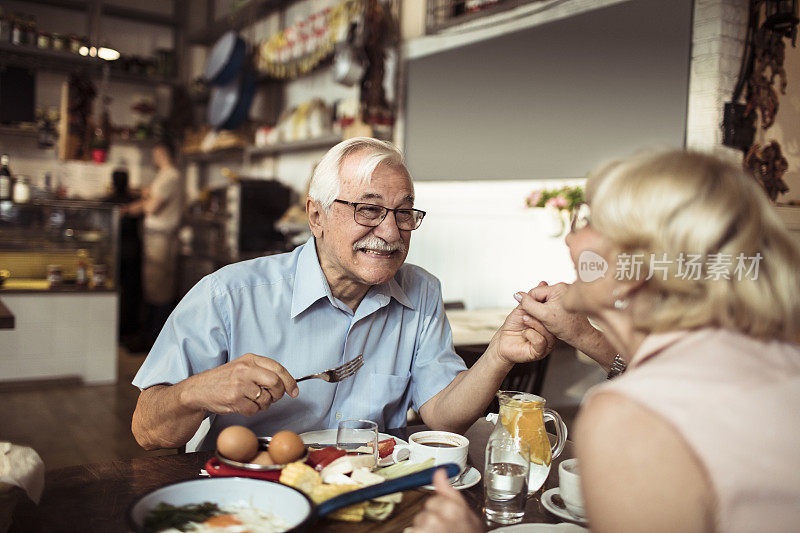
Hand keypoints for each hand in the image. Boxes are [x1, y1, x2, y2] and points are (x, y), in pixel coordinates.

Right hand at [182, 353, 298, 415]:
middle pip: (275, 383)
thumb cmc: (224, 379)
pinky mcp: (234, 399)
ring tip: (252, 400)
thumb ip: (263, 371)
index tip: (294, 391)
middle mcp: (245, 369)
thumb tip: (286, 383)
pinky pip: (254, 410)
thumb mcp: (243, 367)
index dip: (290, 382)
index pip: (278, 369)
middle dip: (278, 394)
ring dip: (263, 404)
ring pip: (266, 399)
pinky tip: (243, 405)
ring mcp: (239, 384)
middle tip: (272, 397)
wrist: (199, 389)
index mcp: (250, 359)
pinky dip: (252, 411)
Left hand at [412, 469, 482, 532]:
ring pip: (418, 524)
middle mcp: (436, 518)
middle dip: (432, 521)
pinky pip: (411, 532)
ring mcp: (426, 529)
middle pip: (425, 512)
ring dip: (426, 530)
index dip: (441, 511)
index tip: (448, 520)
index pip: (434, 501)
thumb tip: (440, 472)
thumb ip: (449, 492)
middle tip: (446, 531)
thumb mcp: (465, 513)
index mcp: (451, 508)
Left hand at [489, 282, 556, 364]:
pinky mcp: (539, 352)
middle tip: (528, 310)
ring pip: (548, 331)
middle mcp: (550, 334)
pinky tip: (524, 332)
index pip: (555, 313)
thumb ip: (533, 298)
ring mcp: (546, 344)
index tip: (540, 299)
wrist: (501, 342)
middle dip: (540, 314)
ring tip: (524, 320)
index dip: (548, 306)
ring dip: (534, 323)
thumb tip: (543, 283)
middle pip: (554, 323)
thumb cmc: (512, 326)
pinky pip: (541, 341)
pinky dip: (531, 334)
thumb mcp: (523, 309)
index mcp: (549, 323)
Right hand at [514, 282, 610, 362]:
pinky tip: (553, 318)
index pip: (534, 292)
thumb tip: (517, 295)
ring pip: (545, 300)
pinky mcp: (567, 300)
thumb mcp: (543, 315)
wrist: (582, 335)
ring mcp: (566, 293)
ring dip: (542, 309)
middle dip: (537, 307)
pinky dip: (549, 310)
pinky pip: (552, 303)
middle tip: (540, 319)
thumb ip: (528, 304)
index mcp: (558, 288)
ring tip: (547, 319)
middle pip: (540, 295)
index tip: (530, 316)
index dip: (530, 304)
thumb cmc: (567, 327)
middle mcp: (563, 288)